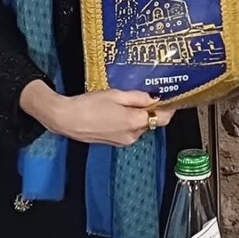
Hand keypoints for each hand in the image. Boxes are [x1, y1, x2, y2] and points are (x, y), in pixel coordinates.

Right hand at [20, 82, 173, 144]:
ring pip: (138, 127)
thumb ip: (137, 97)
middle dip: (149, 110)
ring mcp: (123, 141)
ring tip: (124, 101)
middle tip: (143, 94)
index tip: (171, 98)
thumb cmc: (89, 104)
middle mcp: (132, 136)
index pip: (162, 118)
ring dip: (137, 116)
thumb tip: (154, 99)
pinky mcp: (114, 143)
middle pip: (150, 122)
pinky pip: (128, 131)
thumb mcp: (116, 95)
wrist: (66, 119)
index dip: (169, 108)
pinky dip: (127, 122)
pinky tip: (115, 111)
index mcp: (135, 122)